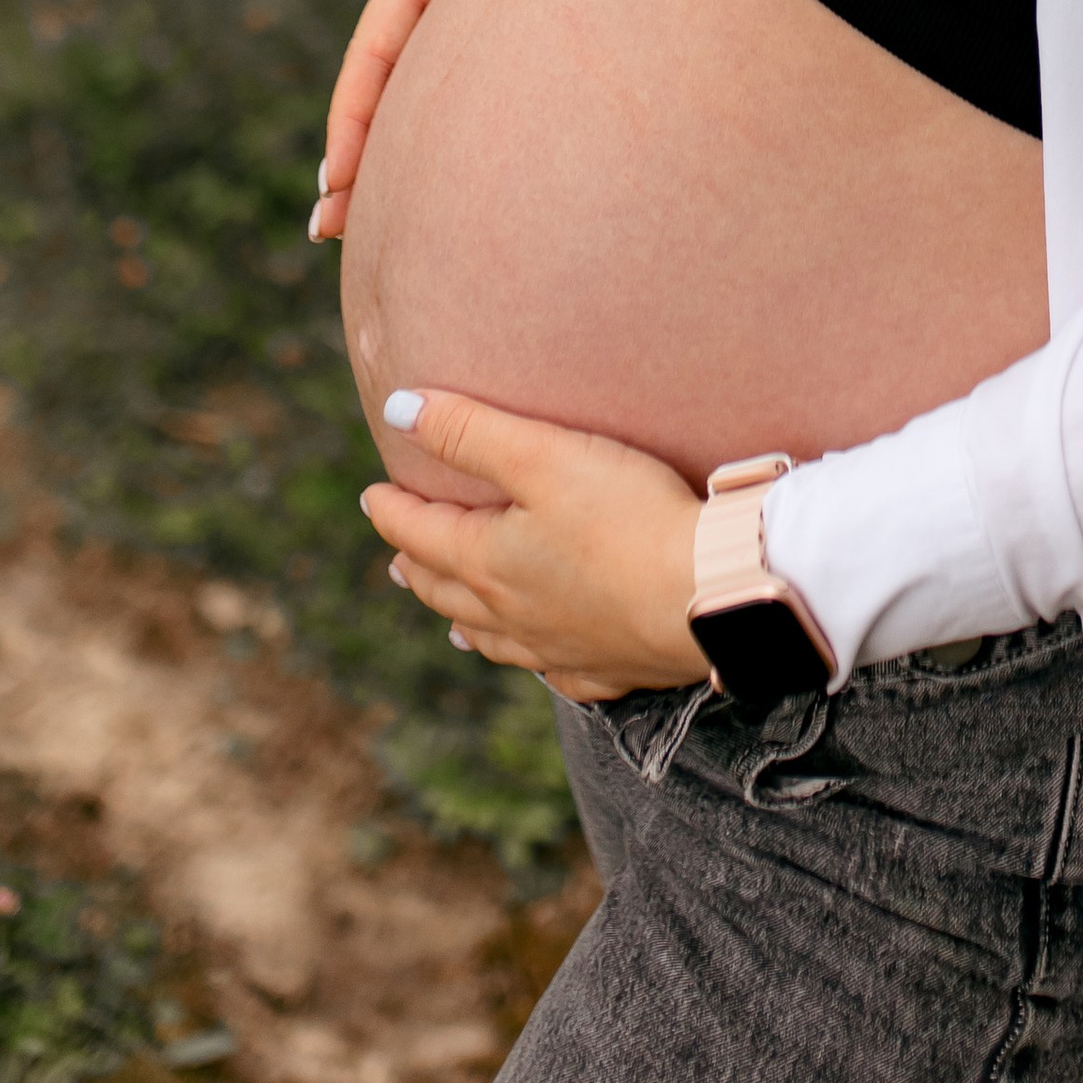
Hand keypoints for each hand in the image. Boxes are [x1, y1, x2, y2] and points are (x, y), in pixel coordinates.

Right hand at [310, 0, 579, 243]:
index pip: (377, 48)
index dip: (355, 115)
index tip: (339, 177)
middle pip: (375, 80)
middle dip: (352, 153)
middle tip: (329, 230)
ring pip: (401, 82)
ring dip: (377, 145)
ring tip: (354, 221)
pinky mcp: (466, 1)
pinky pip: (434, 69)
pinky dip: (418, 117)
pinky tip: (425, 163)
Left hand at [359, 390, 707, 701]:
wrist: (708, 595)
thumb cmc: (627, 517)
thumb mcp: (543, 455)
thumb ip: (469, 431)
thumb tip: (397, 410)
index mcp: (489, 562)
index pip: (422, 533)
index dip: (393, 510)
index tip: (373, 496)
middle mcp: (512, 614)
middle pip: (447, 590)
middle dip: (419, 567)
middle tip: (399, 556)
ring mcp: (558, 648)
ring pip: (492, 637)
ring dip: (461, 619)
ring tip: (448, 617)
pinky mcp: (607, 666)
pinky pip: (554, 672)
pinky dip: (531, 661)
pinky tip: (537, 661)